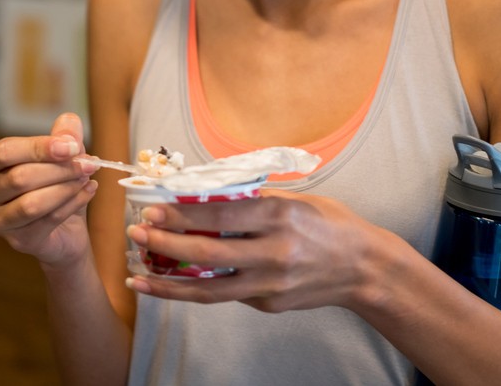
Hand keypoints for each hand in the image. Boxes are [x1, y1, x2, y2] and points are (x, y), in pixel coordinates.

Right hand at [0, 112, 99, 267]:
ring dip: (65, 188)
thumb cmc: (56, 186)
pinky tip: (89, 191)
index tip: (72, 147)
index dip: (38, 148)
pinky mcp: (18, 241)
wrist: (65, 229)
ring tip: (87, 178)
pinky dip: (73, 203)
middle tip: (89, 164)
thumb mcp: (63, 156)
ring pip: (31, 203)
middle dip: (59, 169)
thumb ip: (64, 136)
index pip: (4, 152)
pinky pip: (47, 221)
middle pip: (19, 178)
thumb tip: (68, 123)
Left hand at [124, 190, 379, 312]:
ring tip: (137, 279)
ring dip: (168, 285)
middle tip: (137, 234)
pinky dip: (197, 289)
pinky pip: (228, 294)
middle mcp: (274, 253)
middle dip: (166, 245)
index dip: (183, 214)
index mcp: (280, 216)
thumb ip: (252, 200)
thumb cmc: (328, 224)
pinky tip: (172, 284)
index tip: (153, 208)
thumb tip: (202, 195)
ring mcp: (271, 284)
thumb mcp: (295, 200)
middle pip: (209, 254)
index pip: (220, 215)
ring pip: (210, 290)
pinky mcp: (269, 304)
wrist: (363, 268)